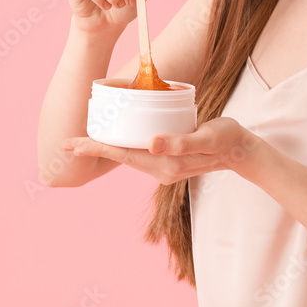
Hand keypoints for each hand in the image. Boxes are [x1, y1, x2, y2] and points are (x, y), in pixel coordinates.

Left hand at [60, 117, 262, 185]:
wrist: (242, 151)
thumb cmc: (226, 140)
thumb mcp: (207, 137)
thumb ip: (180, 142)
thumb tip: (151, 145)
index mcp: (164, 164)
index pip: (121, 155)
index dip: (95, 148)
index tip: (70, 145)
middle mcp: (159, 168)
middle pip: (118, 157)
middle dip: (92, 149)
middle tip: (63, 143)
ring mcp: (162, 166)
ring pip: (126, 156)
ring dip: (104, 148)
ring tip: (81, 140)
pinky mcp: (167, 158)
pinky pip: (136, 152)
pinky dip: (120, 146)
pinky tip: (112, 137)